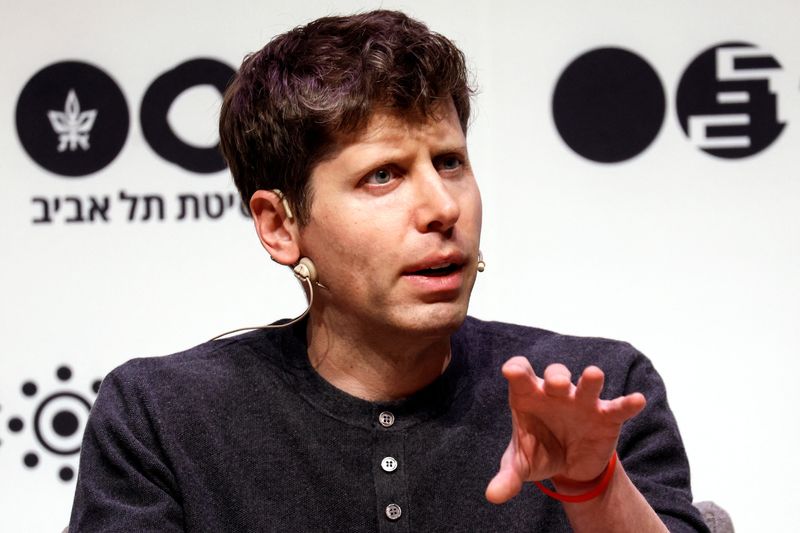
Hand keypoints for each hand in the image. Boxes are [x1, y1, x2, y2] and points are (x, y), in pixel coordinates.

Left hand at [485, 356, 645, 503]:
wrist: (568, 466)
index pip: (521, 373)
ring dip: (590, 380)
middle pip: (556, 375)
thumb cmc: (539, 451)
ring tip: (593, 375)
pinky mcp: (605, 416)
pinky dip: (627, 404)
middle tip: (557, 384)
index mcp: (529, 395)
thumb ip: (507, 477)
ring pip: (587, 384)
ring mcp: (582, 402)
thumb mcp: (522, 465)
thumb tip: (493, 495)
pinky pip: (618, 407)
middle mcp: (556, 392)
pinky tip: (637, 400)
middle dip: (557, 377)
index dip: (517, 369)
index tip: (512, 372)